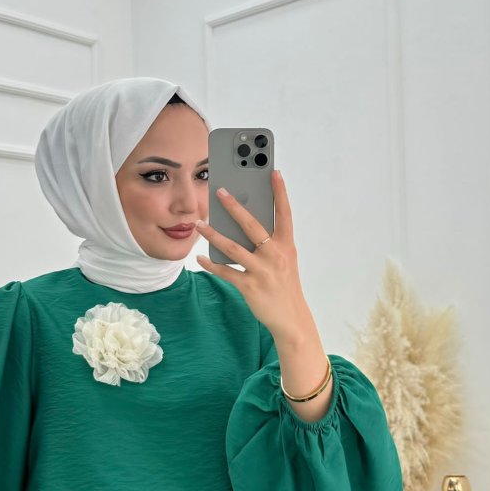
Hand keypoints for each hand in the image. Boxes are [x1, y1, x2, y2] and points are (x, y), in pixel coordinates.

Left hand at [195, 169, 311, 340]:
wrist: (291, 318)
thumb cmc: (284, 284)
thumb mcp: (284, 260)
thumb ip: (269, 242)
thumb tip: (244, 224)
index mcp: (286, 245)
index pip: (284, 214)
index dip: (280, 193)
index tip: (274, 172)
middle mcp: (275, 255)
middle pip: (252, 225)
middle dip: (235, 207)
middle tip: (220, 192)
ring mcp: (262, 271)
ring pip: (233, 248)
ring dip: (213, 235)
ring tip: (199, 224)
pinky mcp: (250, 287)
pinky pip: (226, 272)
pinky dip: (211, 265)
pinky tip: (200, 258)